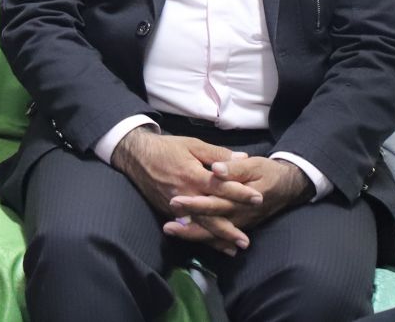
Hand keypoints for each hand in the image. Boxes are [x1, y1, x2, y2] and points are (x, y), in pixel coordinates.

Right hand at [111, 128, 259, 255]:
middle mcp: (184, 194)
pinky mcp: (167, 211)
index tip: (258, 198)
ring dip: (215, 238)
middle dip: (228, 228)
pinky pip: (186, 226)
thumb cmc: (166, 148)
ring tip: (233, 249)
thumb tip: (242, 159)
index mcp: (192, 174)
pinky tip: (212, 245)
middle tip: (246, 241)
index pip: (220, 187)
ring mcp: (174, 205)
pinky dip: (200, 237)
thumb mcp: (192, 144)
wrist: (136, 155)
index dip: (239, 193)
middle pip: (209, 214)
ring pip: (198, 225)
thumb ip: (217, 153)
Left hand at [164, 156, 312, 251]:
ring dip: (193, 234)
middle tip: (167, 226)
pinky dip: (206, 239)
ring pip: (215, 233)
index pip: (215, 202)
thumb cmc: (268, 172)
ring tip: (170, 230)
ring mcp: (239, 222)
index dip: (195, 204)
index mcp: (241, 198)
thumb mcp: (254, 165)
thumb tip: (217, 169)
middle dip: (189, 225)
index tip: (174, 201)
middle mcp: (240, 214)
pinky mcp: (239, 224)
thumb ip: (235, 167)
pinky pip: (221, 236)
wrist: (288, 186)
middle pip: (211, 222)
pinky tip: (188, 237)